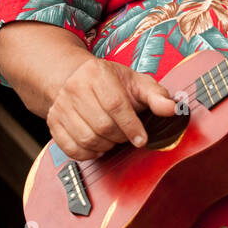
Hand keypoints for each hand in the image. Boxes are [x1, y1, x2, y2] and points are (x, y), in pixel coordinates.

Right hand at [45, 58, 177, 161]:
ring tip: (114, 138)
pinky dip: (88, 153)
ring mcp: (61, 106)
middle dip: (120, 136)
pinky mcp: (53, 122)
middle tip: (128, 135)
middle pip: (101, 124)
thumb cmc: (111, 82)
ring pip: (86, 138)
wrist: (74, 78)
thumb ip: (157, 95)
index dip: (131, 126)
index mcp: (96, 74)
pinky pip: (71, 148)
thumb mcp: (136, 82)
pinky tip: (98, 145)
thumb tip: (173, 109)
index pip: (115, 104)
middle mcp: (75, 88)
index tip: (142, 139)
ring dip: (106, 145)